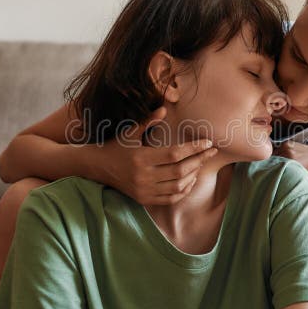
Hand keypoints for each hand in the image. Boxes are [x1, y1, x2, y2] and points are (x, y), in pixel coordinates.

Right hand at [96, 107, 217, 205]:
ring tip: (201, 164)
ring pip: (178, 186)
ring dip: (193, 176)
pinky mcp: (144, 199)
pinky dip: (183, 191)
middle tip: (211, 152)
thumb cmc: (116, 146)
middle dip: (199, 160)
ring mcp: (144, 190)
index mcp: (141, 157)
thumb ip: (147, 121)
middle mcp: (143, 176)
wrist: (97, 167)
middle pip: (180, 171)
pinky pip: (170, 198)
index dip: (194, 148)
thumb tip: (164, 109)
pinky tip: (190, 180)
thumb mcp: (129, 131)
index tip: (208, 143)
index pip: (174, 154)